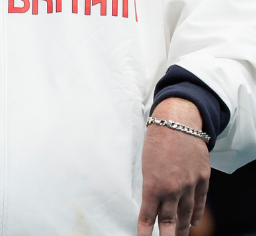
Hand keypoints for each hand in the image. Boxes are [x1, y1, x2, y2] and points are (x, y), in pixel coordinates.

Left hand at [140, 98, 210, 235]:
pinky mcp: (202, 178)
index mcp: (153, 185)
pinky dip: (196, 213)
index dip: (145, 230)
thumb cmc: (155, 142)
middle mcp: (173, 189)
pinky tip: (192, 222)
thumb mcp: (145, 165)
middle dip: (166, 235)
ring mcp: (190, 184)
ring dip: (181, 228)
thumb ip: (150, 185)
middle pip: (169, 220)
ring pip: (185, 213)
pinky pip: (200, 201)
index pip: (148, 215)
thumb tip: (151, 202)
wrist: (178, 123)